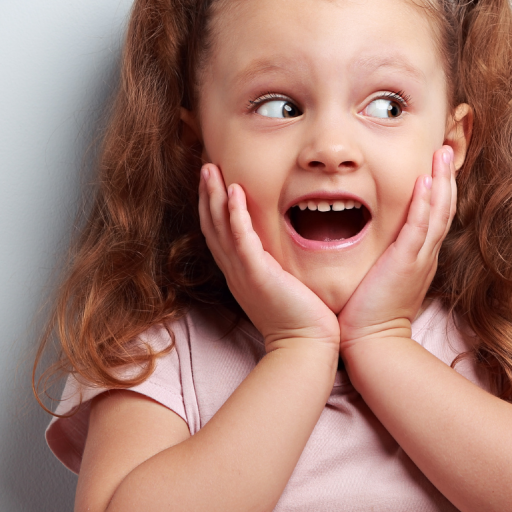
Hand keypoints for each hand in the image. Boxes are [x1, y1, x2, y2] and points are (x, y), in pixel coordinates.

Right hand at [198, 164, 339, 352]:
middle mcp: (236, 271)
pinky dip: (235, 214)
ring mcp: (243, 272)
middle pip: (212, 226)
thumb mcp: (284, 287)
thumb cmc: (302, 319)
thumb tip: (286, 252)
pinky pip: (241, 239)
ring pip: (220, 228)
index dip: (214, 207)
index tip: (215, 181)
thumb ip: (279, 267)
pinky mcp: (257, 274)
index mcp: (241, 273)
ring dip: (214, 196)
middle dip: (206, 195)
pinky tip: (233, 192)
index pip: (220, 234)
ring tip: (211, 169)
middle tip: (206, 166)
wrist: (305, 345)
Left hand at [338, 145, 456, 349]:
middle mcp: (424, 255)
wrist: (372, 343)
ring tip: (443, 152)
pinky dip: (425, 203)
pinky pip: (419, 227)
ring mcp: (418, 259)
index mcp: (419, 257)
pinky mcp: (406, 263)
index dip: (440, 189)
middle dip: (447, 176)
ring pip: (438, 212)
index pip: (434, 216)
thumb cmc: (368, 315)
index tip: (438, 164)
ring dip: (442, 180)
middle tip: (448, 147)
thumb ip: (381, 258)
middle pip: (444, 208)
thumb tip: (371, 244)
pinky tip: (426, 181)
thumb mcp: (380, 279)